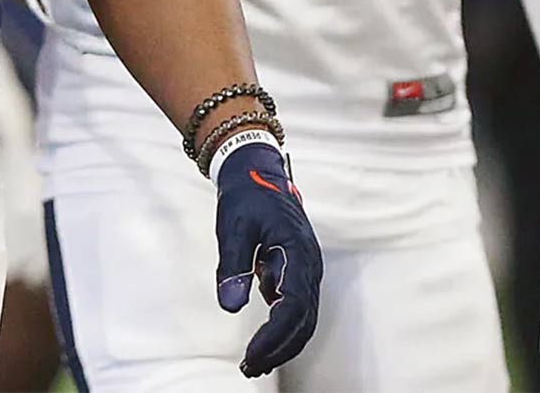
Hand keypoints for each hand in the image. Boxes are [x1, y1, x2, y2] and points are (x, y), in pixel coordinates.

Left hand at [212, 138, 321, 378]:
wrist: (257, 172)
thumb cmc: (247, 197)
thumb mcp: (234, 227)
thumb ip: (233, 266)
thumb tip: (230, 306)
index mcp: (298, 252)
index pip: (293, 306)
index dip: (274, 336)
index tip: (251, 355)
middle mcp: (309, 265)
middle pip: (303, 320)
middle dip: (278, 349)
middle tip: (249, 368)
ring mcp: (306, 270)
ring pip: (303, 319)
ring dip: (281, 344)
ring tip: (253, 364)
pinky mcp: (297, 273)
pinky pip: (295, 309)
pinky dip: (280, 330)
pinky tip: (259, 344)